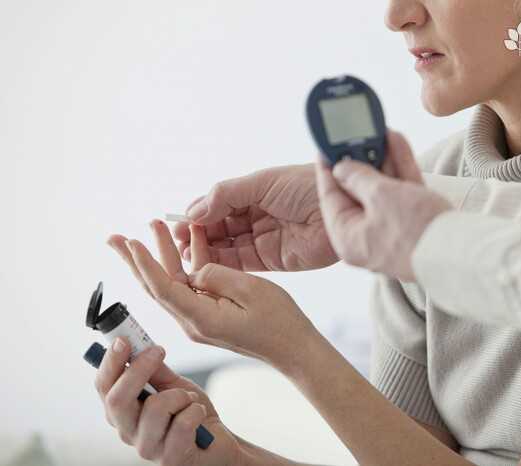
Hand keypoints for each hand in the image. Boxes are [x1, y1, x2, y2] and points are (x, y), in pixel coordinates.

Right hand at [94, 338, 241, 465]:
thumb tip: (140, 344)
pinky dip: (195, 410)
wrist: (219, 445)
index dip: (111, 362)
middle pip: (116, 400)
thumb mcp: (174, 387)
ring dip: (179, 395)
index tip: (124, 339)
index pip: (104, 387)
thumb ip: (156, 371)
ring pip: (155, 408)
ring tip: (189, 399)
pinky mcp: (170, 459)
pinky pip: (182, 423)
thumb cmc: (193, 415)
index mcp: (125, 412)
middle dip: (137, 370)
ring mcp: (147, 448)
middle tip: (158, 351)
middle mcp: (129, 432)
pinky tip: (199, 415)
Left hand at [107, 220, 318, 370]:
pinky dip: (186, 263)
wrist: (293, 348)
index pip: (163, 287)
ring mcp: (200, 319)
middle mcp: (193, 321)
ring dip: (162, 255)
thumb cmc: (279, 322)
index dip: (145, 263)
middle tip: (114, 238)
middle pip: (157, 286)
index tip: (130, 242)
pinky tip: (186, 243)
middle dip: (135, 260)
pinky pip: (191, 286)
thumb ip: (218, 275)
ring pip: (172, 283)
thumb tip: (194, 269)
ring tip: (152, 228)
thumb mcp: (251, 290)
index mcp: (201, 317)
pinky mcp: (209, 315)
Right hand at [174, 165, 337, 271]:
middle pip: (218, 229)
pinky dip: (222, 265)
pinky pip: (242, 264)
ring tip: (185, 254)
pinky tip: (205, 265)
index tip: (175, 223)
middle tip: (176, 243)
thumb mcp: (262, 182)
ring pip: (226, 248)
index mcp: (252, 193)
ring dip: (205, 252)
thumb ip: (226, 195)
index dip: (196, 216)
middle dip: (196, 236)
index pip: (216, 206)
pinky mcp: (273, 259)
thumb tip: (192, 211)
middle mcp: (255, 217)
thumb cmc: (306, 184)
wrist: (341, 205)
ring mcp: (263, 239)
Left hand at [315, 130, 451, 281]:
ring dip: (383, 160)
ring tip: (379, 131)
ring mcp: (392, 233)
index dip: (328, 168)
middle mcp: (367, 238)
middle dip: (361, 160)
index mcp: (348, 237)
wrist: (462, 252)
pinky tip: (398, 143)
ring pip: (382, 190)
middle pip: (357, 192)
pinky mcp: (414, 226)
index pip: (331, 197)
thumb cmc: (416, 232)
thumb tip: (342, 169)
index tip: (325, 145)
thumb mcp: (380, 196)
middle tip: (356, 134)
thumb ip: (359, 178)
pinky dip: (400, 170)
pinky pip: (401, 194)